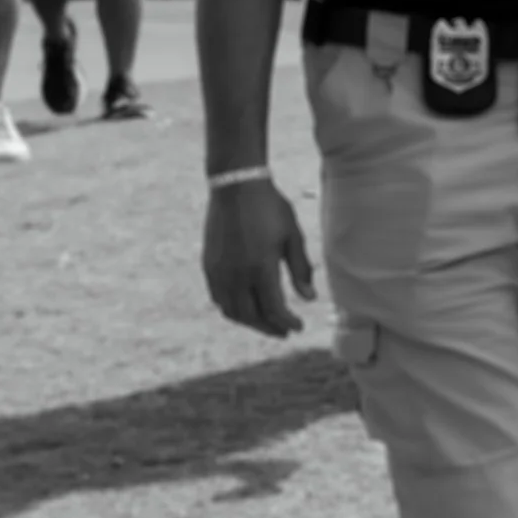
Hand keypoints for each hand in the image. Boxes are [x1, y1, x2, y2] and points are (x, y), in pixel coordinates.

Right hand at [202, 179, 315, 334]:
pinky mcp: (208, 265)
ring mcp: (219, 271)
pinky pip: (218, 298)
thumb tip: (309, 299)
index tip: (298, 326)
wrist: (235, 185)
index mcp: (261, 268)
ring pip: (232, 311)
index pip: (274, 309)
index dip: (287, 322)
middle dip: (269, 327)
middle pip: (252, 316)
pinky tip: (245, 307)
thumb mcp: (293, 236)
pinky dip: (232, 309)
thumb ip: (301, 269)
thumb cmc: (270, 208)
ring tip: (266, 323)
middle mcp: (237, 274)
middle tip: (284, 332)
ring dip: (250, 322)